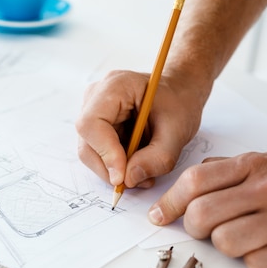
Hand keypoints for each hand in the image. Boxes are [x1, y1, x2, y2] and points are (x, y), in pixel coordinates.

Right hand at [75, 70, 206, 188]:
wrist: (179, 92)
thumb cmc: (178, 102)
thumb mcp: (178, 130)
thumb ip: (157, 158)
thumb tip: (129, 179)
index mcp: (114, 87)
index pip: (91, 124)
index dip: (104, 153)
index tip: (123, 176)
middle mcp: (95, 97)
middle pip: (87, 143)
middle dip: (109, 168)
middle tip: (137, 181)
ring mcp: (92, 111)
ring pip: (90, 152)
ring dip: (113, 169)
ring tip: (142, 173)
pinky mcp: (95, 126)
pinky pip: (97, 153)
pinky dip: (115, 166)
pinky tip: (136, 163)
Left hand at [148, 152, 266, 267]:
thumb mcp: (266, 161)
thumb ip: (225, 170)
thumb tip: (186, 185)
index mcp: (254, 165)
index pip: (194, 181)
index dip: (168, 202)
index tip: (158, 215)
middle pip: (201, 214)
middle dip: (192, 226)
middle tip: (201, 227)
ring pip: (224, 242)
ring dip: (223, 244)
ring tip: (239, 236)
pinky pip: (254, 264)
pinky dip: (252, 259)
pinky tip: (264, 247)